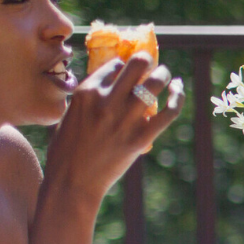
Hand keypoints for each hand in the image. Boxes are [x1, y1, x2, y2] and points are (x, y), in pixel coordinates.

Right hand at [44, 53, 184, 205]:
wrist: (72, 183)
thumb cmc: (66, 150)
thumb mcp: (71, 114)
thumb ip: (90, 98)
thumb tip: (112, 84)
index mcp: (87, 92)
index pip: (115, 65)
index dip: (124, 66)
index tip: (128, 71)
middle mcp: (106, 100)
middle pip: (138, 64)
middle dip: (147, 60)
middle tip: (151, 65)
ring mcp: (124, 119)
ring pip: (156, 83)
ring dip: (163, 74)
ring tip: (165, 76)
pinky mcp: (140, 137)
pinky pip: (168, 112)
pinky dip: (177, 98)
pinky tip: (177, 91)